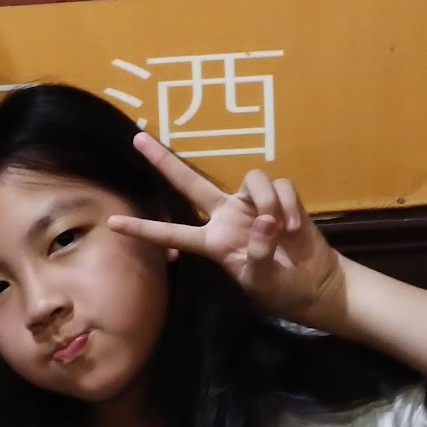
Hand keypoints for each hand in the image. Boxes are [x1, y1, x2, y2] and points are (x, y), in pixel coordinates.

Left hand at [107, 132, 348, 329]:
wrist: (314, 283)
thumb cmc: (280, 288)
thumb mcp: (262, 280)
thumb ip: (258, 254)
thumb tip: (265, 221)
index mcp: (212, 242)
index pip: (171, 234)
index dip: (143, 229)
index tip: (112, 224)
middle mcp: (225, 217)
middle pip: (190, 183)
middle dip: (164, 161)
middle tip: (137, 138)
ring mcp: (251, 205)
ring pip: (251, 180)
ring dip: (270, 201)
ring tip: (282, 230)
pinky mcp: (279, 197)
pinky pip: (280, 185)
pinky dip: (289, 204)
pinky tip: (295, 227)